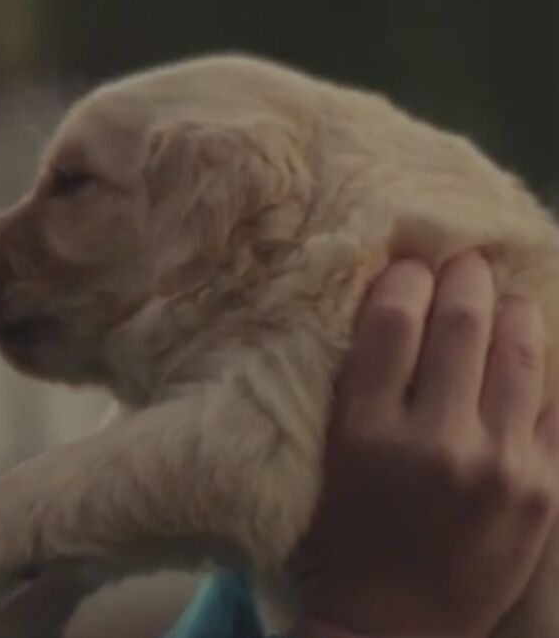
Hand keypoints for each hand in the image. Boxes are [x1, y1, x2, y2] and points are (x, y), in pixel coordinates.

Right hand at [290, 252, 558, 637]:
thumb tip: (392, 311)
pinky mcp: (544, 489)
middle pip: (462, 324)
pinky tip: (530, 351)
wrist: (393, 627)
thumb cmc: (342, 539)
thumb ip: (355, 390)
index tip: (406, 267)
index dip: (404, 278)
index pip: (393, 321)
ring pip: (522, 352)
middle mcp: (436, 443)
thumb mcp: (326, 461)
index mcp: (366, 434)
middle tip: (461, 262)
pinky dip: (543, 367)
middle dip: (464, 277)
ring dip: (514, 308)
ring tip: (505, 295)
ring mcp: (500, 466)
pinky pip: (554, 404)